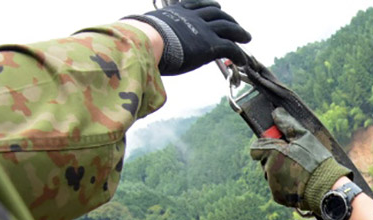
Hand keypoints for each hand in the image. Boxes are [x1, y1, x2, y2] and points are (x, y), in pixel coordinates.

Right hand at [124, 0, 250, 75]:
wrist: (147, 42)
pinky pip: (231, 48)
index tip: (216, 8)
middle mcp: (193, 17)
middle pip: (216, 14)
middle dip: (228, 19)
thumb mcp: (143, 28)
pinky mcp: (211, 45)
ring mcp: (204, 30)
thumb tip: (126, 35)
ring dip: (239, 33)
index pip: (197, 5)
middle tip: (236, 25)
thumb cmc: (138, 38)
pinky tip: (243, 61)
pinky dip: (239, 55)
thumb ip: (146, 31)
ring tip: (247, 38)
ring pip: (228, 27)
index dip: (209, 7)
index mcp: (177, 11)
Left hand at [249, 108, 351, 213]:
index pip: (255, 148)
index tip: (278, 146)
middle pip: (264, 161)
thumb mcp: (304, 137)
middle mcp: (269, 168)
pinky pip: (277, 188)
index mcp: (272, 152)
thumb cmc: (316, 160)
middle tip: (292, 159)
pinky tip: (297, 183)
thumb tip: (275, 113)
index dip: (265, 146)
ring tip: (297, 172)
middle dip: (274, 159)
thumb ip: (287, 124)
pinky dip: (284, 185)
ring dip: (279, 172)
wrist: (326, 187)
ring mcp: (273, 184)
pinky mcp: (278, 197)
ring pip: (270, 175)